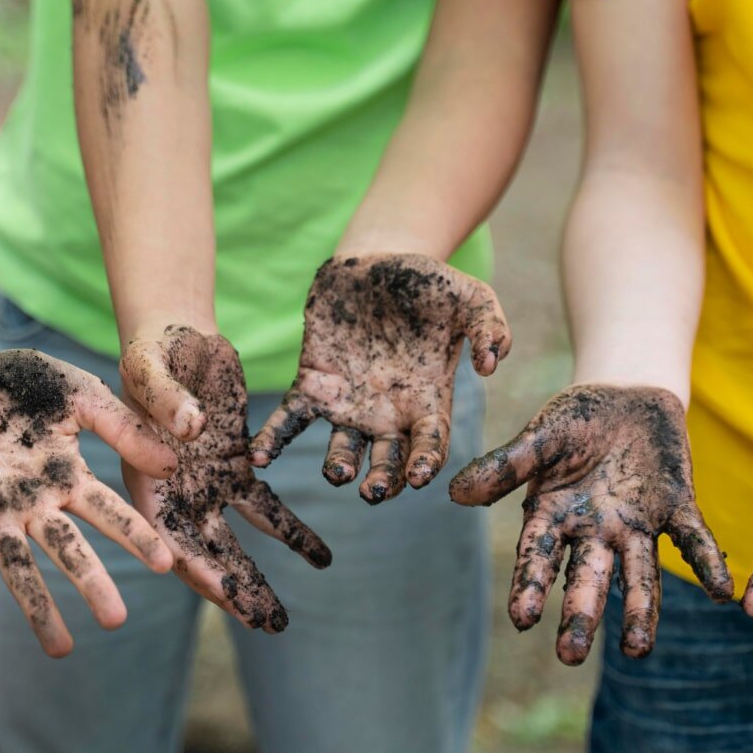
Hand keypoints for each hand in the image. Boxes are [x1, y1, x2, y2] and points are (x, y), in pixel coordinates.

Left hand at [0, 349, 177, 656]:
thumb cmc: (21, 381)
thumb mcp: (77, 393)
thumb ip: (120, 426)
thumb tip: (170, 464)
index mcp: (66, 475)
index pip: (108, 511)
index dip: (136, 536)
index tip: (166, 563)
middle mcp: (33, 502)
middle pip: (67, 549)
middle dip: (91, 583)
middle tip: (116, 620)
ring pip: (18, 565)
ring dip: (38, 606)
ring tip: (62, 650)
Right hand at [121, 327, 331, 631]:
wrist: (180, 335)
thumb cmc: (153, 351)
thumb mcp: (150, 368)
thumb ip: (166, 400)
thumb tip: (190, 429)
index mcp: (145, 477)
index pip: (168, 534)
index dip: (195, 565)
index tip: (229, 592)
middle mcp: (177, 492)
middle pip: (205, 552)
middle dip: (234, 590)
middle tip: (267, 623)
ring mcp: (209, 484)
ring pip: (236, 542)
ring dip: (258, 579)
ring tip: (282, 619)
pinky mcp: (238, 467)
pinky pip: (266, 507)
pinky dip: (291, 532)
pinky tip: (320, 556)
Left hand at [248, 254, 510, 503]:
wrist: (378, 260)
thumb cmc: (429, 284)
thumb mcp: (470, 297)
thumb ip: (490, 326)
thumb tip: (493, 364)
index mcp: (428, 398)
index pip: (430, 442)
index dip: (426, 461)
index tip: (419, 475)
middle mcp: (388, 412)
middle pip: (386, 459)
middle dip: (382, 480)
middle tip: (373, 492)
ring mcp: (348, 402)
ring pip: (342, 448)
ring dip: (338, 466)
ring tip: (336, 474)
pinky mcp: (313, 383)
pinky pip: (291, 419)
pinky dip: (274, 440)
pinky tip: (258, 456)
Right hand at [450, 385, 732, 664]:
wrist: (625, 394)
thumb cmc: (573, 419)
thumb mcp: (537, 438)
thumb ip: (505, 466)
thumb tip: (454, 493)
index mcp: (554, 515)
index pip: (539, 556)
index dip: (530, 585)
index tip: (522, 618)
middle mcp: (593, 530)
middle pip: (586, 577)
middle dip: (580, 614)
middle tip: (569, 654)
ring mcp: (636, 524)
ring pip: (639, 573)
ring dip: (640, 610)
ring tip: (638, 650)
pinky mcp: (676, 508)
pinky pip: (693, 539)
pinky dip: (707, 563)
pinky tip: (722, 592)